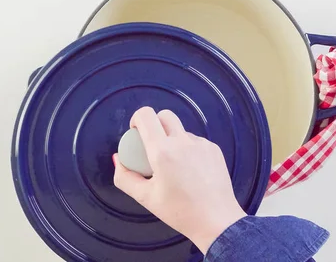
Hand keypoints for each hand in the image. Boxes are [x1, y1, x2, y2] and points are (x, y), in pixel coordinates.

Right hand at [113, 107, 245, 253]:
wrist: (216, 221)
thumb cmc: (180, 212)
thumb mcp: (145, 197)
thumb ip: (125, 177)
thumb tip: (119, 160)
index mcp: (162, 151)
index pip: (146, 115)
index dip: (137, 119)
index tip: (135, 133)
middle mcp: (183, 142)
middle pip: (164, 115)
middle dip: (154, 124)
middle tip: (151, 145)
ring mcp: (201, 144)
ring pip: (181, 130)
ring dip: (172, 140)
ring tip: (173, 166)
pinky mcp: (214, 149)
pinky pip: (195, 142)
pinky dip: (188, 150)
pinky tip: (190, 171)